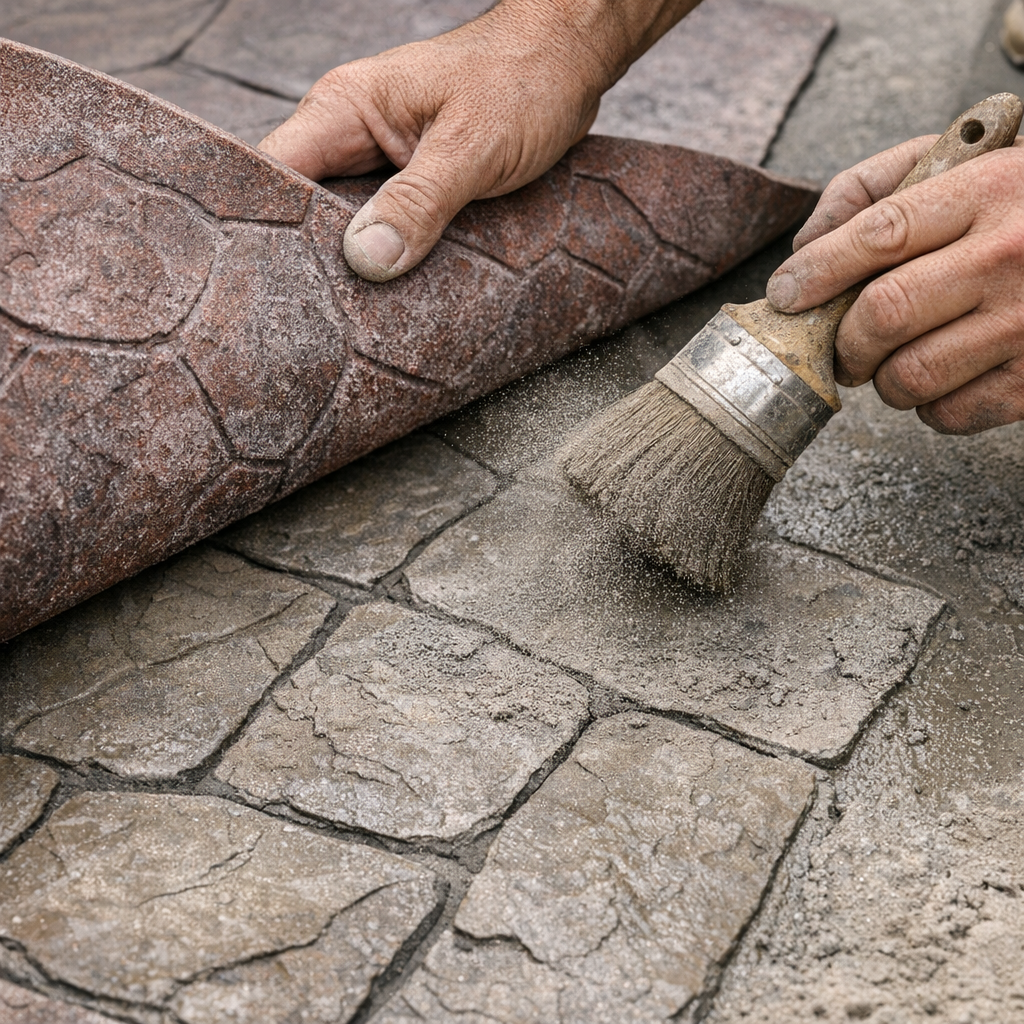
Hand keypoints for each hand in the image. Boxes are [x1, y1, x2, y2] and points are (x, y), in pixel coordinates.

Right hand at [259, 0, 698, 281]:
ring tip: (344, 321)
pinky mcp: (405, 185)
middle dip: (304, 262)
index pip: (270, 172)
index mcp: (343, 110)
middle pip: (297, 209)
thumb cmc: (521, 83)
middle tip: (308, 322)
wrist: (566, 62)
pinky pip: (380, 229)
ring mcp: (375, 163)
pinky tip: (387, 299)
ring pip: (338, 225)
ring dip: (348, 268)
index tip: (268, 289)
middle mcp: (348, 135)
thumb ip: (418, 201)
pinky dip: (384, 260)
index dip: (261, 231)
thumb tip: (365, 260)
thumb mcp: (471, 147)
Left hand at [765, 138, 1023, 433]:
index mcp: (989, 190)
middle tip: (842, 343)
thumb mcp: (957, 165)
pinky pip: (948, 415)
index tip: (786, 294)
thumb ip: (871, 190)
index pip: (879, 234)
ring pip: (909, 376)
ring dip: (883, 377)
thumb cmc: (1014, 206)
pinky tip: (945, 374)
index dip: (817, 271)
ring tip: (898, 355)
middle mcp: (1012, 255)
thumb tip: (804, 251)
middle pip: (884, 315)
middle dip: (844, 339)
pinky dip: (928, 405)